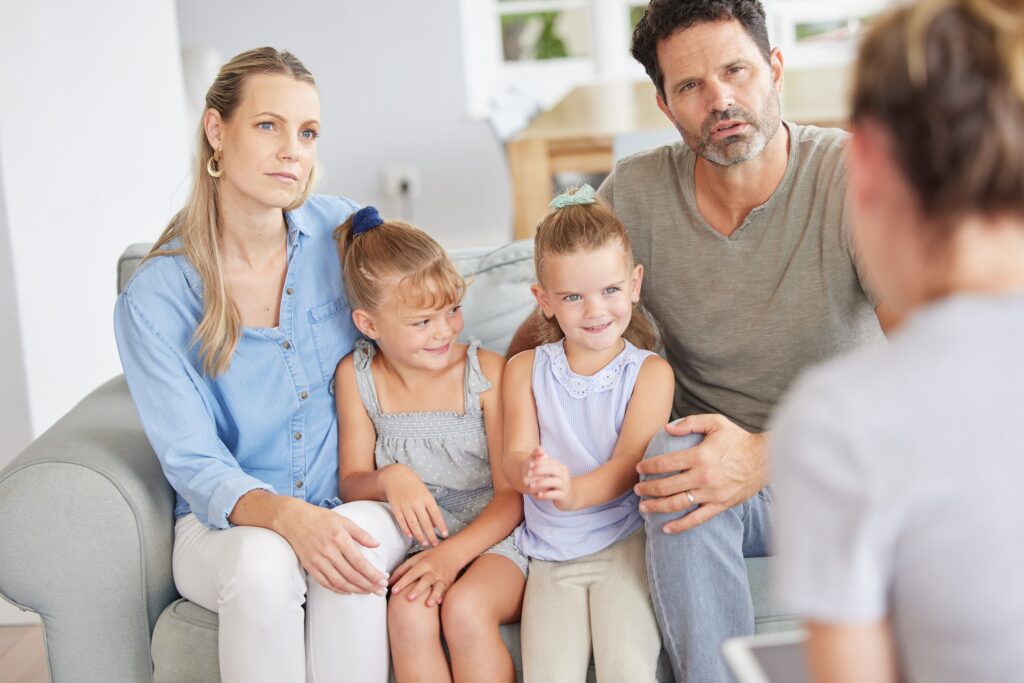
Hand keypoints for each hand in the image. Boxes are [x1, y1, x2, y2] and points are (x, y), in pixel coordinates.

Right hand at [279, 502, 388, 594]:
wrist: (295, 519)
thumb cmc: (322, 518)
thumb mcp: (344, 521)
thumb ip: (361, 534)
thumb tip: (377, 544)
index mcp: (340, 539)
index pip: (360, 562)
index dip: (373, 574)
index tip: (384, 581)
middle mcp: (328, 552)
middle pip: (352, 575)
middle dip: (368, 585)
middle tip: (380, 591)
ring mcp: (318, 560)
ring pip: (340, 582)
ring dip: (356, 589)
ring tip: (368, 592)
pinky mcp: (310, 566)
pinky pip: (326, 583)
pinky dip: (338, 590)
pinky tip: (349, 591)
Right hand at [380, 464, 448, 546]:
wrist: (395, 475)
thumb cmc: (413, 484)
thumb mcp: (425, 493)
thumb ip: (430, 508)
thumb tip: (435, 525)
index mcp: (426, 497)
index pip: (436, 514)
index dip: (441, 526)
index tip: (445, 535)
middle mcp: (417, 502)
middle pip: (425, 522)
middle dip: (431, 535)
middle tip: (435, 544)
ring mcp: (405, 506)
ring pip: (413, 524)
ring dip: (419, 536)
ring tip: (424, 543)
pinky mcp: (396, 508)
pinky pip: (402, 521)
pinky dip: (406, 530)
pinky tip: (410, 536)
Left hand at [389, 544, 463, 606]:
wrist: (452, 553)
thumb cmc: (430, 557)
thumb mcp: (415, 559)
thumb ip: (402, 570)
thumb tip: (390, 582)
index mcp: (423, 564)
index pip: (411, 573)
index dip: (402, 582)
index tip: (394, 591)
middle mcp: (433, 571)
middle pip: (425, 580)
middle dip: (417, 590)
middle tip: (409, 599)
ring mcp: (442, 577)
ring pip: (438, 587)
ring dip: (433, 595)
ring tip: (428, 604)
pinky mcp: (449, 583)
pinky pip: (446, 590)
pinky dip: (443, 596)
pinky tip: (440, 602)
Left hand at [523, 446, 574, 509]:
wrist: (569, 497)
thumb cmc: (556, 483)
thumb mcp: (552, 473)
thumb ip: (544, 463)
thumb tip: (539, 449)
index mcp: (561, 468)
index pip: (552, 462)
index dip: (540, 462)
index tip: (530, 464)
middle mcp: (564, 475)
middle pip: (554, 470)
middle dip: (540, 470)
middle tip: (528, 473)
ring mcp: (565, 486)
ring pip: (555, 482)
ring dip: (541, 483)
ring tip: (531, 485)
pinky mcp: (564, 496)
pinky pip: (556, 494)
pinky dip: (546, 494)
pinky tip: (538, 494)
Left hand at [634, 414, 766, 533]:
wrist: (766, 459)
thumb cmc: (738, 439)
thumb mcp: (716, 422)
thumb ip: (690, 423)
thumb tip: (667, 429)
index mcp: (700, 456)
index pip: (665, 464)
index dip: (648, 467)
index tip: (639, 469)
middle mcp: (703, 477)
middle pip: (666, 486)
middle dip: (647, 489)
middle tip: (636, 490)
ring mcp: (711, 494)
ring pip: (677, 504)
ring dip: (657, 507)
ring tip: (643, 507)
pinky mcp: (720, 505)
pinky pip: (697, 519)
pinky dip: (680, 525)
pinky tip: (666, 528)